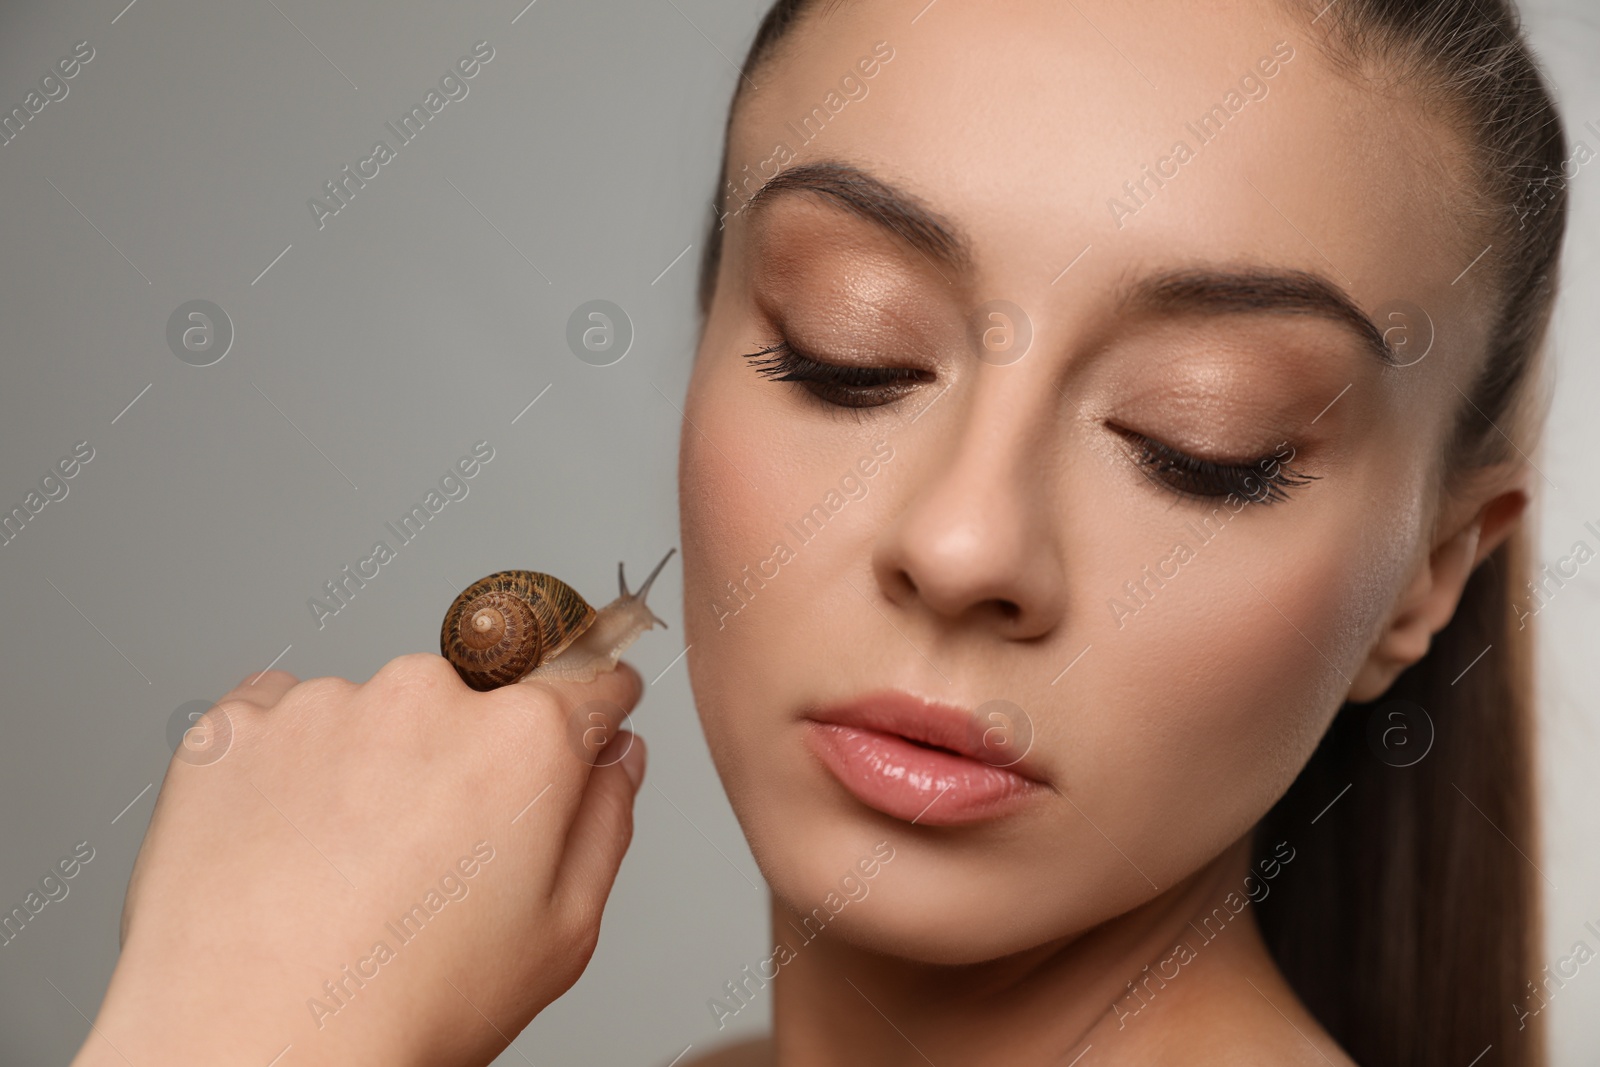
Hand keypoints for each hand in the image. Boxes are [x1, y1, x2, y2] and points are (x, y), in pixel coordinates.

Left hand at [72, 653, 647, 1066]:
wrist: (252, 1047)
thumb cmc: (407, 1008)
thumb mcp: (561, 934)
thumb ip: (605, 821)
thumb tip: (616, 754)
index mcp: (523, 740)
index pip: (586, 680)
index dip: (591, 712)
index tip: (577, 731)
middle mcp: (427, 695)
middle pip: (470, 699)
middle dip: (463, 758)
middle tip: (431, 856)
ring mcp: (323, 704)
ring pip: (373, 712)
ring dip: (370, 763)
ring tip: (344, 867)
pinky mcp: (237, 725)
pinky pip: (280, 719)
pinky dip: (288, 768)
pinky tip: (287, 845)